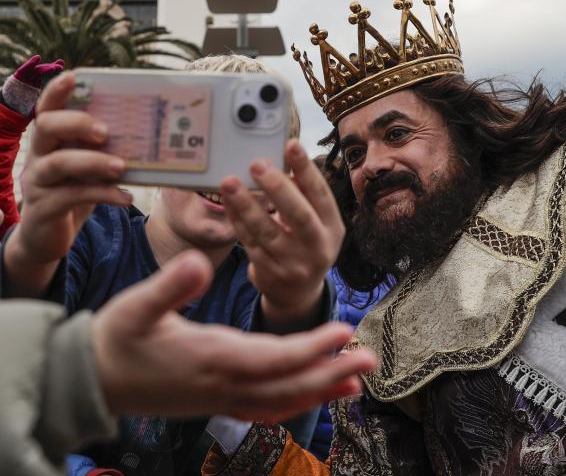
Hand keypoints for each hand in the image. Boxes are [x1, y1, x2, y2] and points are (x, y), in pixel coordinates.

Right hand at [2, 55, 64, 116]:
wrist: (9, 109)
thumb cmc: (24, 109)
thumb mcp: (39, 107)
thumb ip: (49, 105)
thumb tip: (64, 108)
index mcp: (37, 85)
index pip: (48, 77)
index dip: (57, 73)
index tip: (67, 70)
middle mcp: (31, 80)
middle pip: (44, 71)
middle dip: (53, 67)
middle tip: (62, 65)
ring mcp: (24, 78)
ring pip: (37, 70)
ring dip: (46, 67)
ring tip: (56, 66)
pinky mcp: (17, 77)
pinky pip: (24, 69)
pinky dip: (30, 63)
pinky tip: (37, 58)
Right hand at [2, 72, 130, 296]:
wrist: (47, 239)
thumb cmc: (73, 194)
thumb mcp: (86, 170)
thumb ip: (103, 152)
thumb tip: (149, 136)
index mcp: (49, 141)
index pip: (47, 109)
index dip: (56, 91)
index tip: (74, 76)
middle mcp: (38, 157)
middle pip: (46, 127)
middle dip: (77, 123)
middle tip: (106, 132)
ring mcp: (37, 183)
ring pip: (58, 163)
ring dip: (94, 162)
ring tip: (122, 167)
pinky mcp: (44, 209)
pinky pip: (72, 196)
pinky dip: (103, 194)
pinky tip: (126, 198)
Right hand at [92, 249, 375, 421]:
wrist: (91, 380)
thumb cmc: (116, 339)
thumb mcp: (136, 305)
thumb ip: (169, 286)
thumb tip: (199, 262)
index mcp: (212, 357)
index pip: (274, 357)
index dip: (311, 348)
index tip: (343, 332)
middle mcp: (224, 384)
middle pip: (288, 384)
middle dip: (330, 372)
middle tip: (368, 361)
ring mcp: (221, 398)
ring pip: (281, 401)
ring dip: (320, 390)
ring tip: (354, 383)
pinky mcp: (216, 402)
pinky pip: (264, 409)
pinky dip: (293, 403)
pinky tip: (311, 396)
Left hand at [219, 140, 344, 330]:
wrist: (298, 293)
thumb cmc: (306, 244)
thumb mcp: (317, 223)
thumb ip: (304, 196)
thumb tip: (283, 157)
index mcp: (333, 228)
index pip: (321, 195)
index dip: (306, 170)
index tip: (291, 144)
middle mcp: (318, 248)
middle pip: (299, 216)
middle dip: (277, 188)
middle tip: (256, 164)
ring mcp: (293, 264)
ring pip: (267, 232)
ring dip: (246, 205)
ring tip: (229, 182)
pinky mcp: (270, 274)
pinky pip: (250, 244)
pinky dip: (237, 221)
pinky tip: (228, 203)